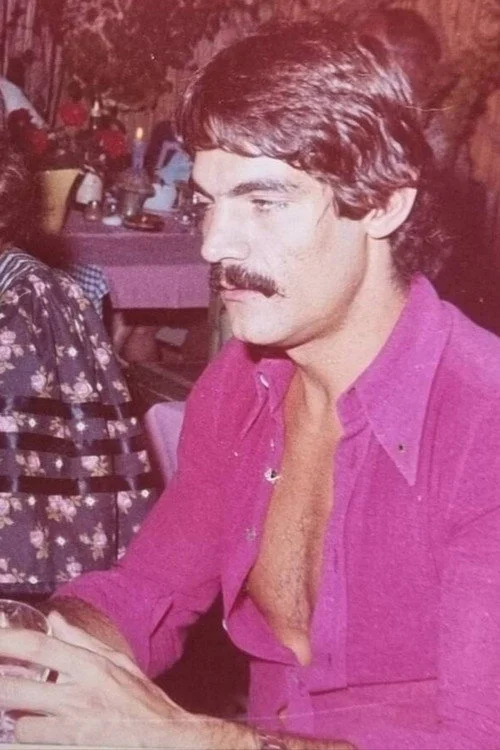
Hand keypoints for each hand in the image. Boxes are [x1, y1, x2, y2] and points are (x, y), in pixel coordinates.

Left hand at [0, 612, 204, 747]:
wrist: (165, 738)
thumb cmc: (141, 700)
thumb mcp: (117, 662)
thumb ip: (82, 640)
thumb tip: (53, 618)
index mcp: (89, 665)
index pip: (38, 647)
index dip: (7, 640)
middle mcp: (77, 693)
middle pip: (16, 688)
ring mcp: (72, 726)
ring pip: (19, 724)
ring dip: (14, 719)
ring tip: (17, 710)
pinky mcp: (71, 748)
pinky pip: (33, 745)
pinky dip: (29, 740)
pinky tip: (34, 733)